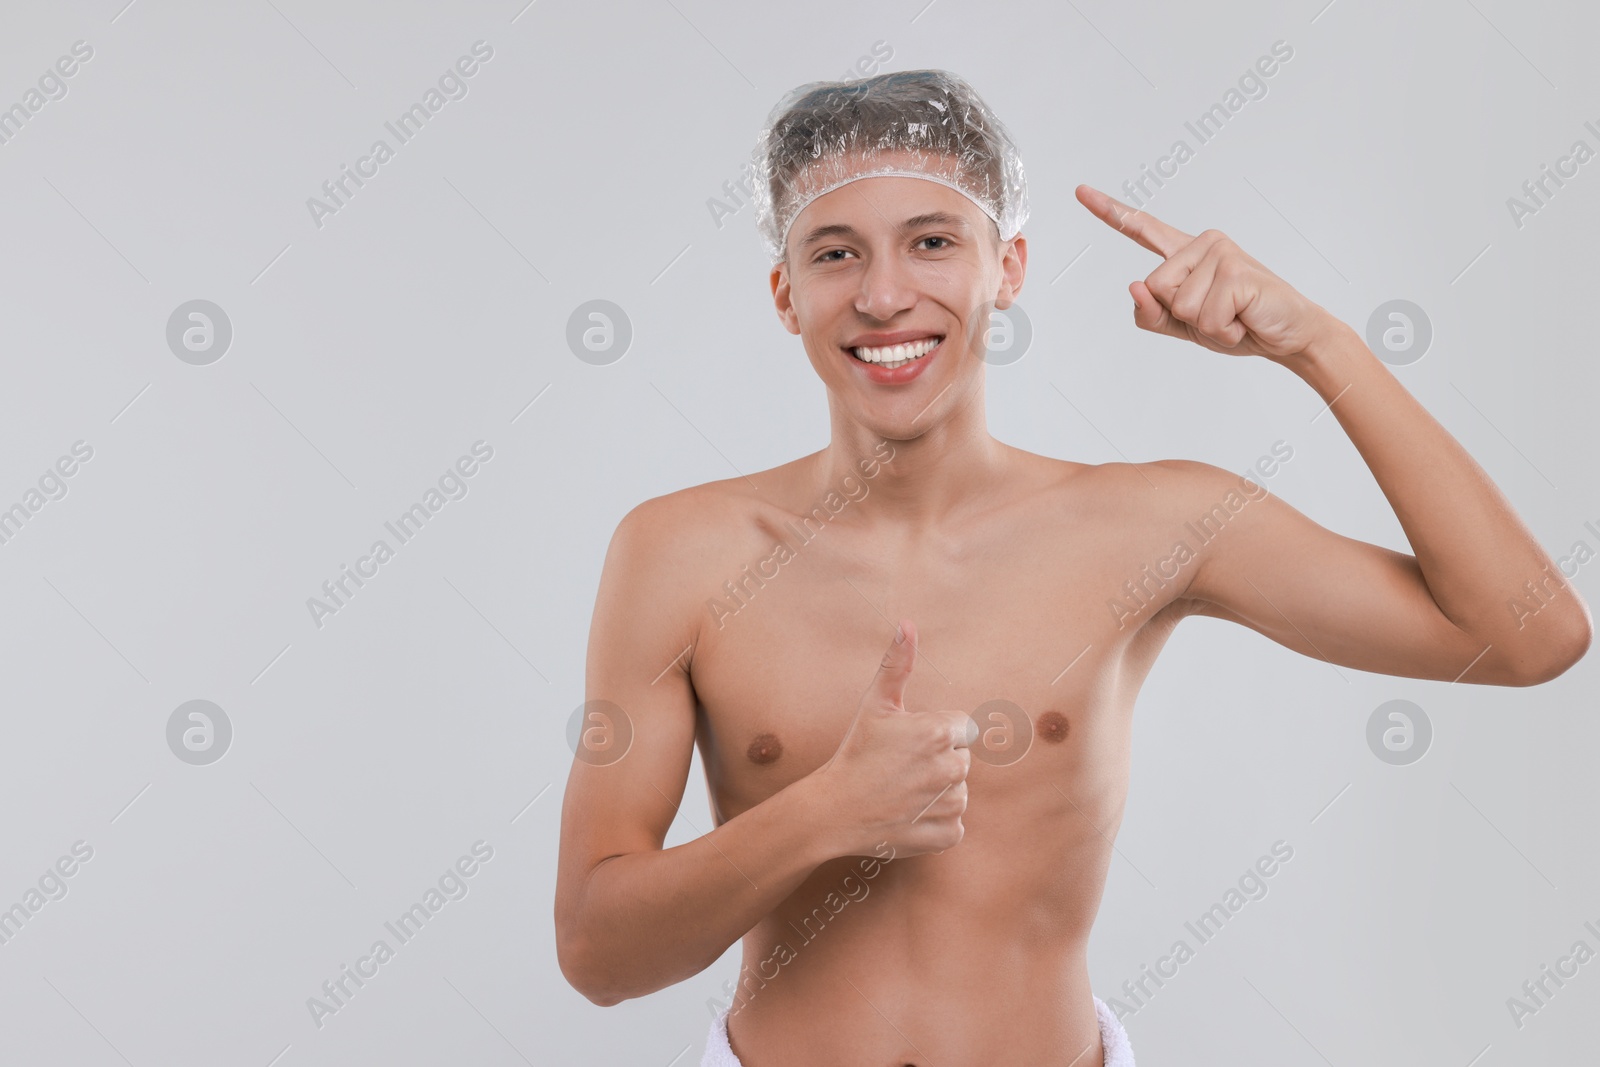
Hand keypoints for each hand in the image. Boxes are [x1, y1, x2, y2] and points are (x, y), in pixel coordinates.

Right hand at [814, 620, 973, 858]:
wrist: (832, 811)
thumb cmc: (854, 753)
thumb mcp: (874, 704)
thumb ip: (897, 664)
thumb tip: (907, 624)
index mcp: (939, 733)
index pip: (962, 728)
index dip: (935, 734)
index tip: (909, 745)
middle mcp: (951, 769)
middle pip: (961, 759)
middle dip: (937, 762)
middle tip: (900, 768)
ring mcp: (950, 804)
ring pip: (958, 791)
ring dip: (938, 792)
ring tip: (901, 791)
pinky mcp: (947, 833)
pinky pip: (954, 823)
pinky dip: (934, 822)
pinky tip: (907, 814)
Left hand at [1076, 184, 1339, 362]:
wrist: (1288, 337)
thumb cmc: (1239, 326)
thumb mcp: (1184, 327)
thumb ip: (1151, 314)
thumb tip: (1133, 286)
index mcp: (1185, 255)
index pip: (1142, 229)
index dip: (1110, 212)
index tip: (1080, 191)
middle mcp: (1202, 244)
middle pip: (1154, 287)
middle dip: (1183, 316)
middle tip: (1220, 314)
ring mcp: (1220, 252)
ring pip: (1179, 304)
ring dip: (1207, 325)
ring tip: (1234, 316)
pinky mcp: (1236, 269)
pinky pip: (1205, 315)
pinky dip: (1223, 330)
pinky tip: (1244, 318)